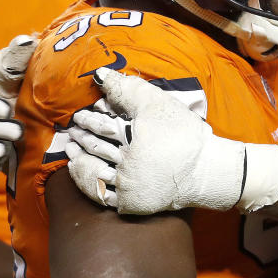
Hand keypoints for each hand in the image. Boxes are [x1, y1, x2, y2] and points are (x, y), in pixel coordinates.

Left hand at [66, 69, 274, 213]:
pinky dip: (86, 183)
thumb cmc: (185, 135)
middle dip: (82, 137)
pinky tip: (81, 173)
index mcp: (132, 137)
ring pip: (94, 170)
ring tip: (71, 150)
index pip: (102, 126)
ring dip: (80, 159)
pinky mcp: (131, 203)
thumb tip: (101, 75)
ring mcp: (127, 185)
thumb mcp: (159, 104)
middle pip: (96, 147)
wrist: (206, 172)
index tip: (80, 115)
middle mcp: (126, 163)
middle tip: (72, 130)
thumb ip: (129, 89)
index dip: (89, 119)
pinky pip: (100, 195)